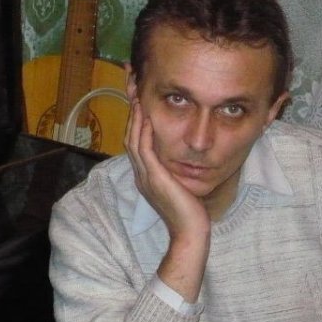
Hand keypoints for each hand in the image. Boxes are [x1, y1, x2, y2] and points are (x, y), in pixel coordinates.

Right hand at [125, 100, 209, 301]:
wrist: (190, 234)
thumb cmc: (191, 213)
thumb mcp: (181, 187)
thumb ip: (177, 172)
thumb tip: (184, 159)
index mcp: (146, 176)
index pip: (137, 142)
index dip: (136, 120)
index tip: (140, 99)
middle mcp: (141, 174)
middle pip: (130, 136)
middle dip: (132, 111)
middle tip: (132, 88)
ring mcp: (145, 176)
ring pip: (133, 139)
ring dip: (135, 115)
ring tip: (136, 93)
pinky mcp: (154, 178)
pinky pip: (144, 148)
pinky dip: (143, 130)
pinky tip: (146, 114)